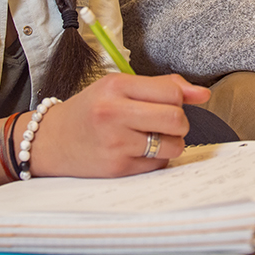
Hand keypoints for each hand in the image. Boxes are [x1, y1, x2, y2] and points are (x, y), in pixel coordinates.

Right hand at [24, 73, 209, 178]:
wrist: (50, 141)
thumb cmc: (90, 111)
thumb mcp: (119, 87)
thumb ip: (162, 87)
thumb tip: (203, 94)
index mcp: (116, 86)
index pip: (171, 91)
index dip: (178, 99)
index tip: (170, 103)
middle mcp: (114, 113)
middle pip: (177, 119)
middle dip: (179, 123)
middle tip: (165, 123)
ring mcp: (115, 143)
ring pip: (173, 145)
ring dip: (171, 143)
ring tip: (151, 137)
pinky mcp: (117, 168)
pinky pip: (158, 164)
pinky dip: (156, 159)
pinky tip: (137, 151)